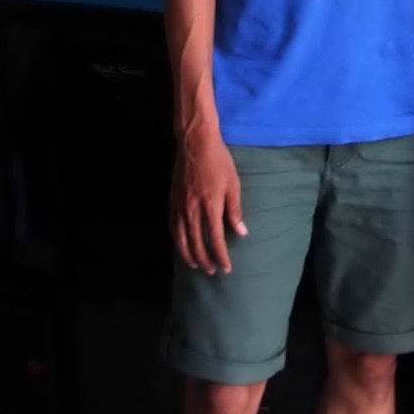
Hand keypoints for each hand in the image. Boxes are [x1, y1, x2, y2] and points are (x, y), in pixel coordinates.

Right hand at [172, 127, 245, 274]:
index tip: (226, 267)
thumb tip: (240, 232)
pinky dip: (176, 240)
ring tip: (195, 264)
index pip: (215, 240)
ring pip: (181, 238)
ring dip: (188, 254)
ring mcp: (180, 206)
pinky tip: (181, 244)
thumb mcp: (233, 184)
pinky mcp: (172, 200)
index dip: (221, 256)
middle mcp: (192, 211)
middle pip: (196, 244)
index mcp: (210, 207)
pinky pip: (172, 226)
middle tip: (212, 270)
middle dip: (205, 260)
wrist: (195, 142)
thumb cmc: (218, 161)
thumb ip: (235, 210)